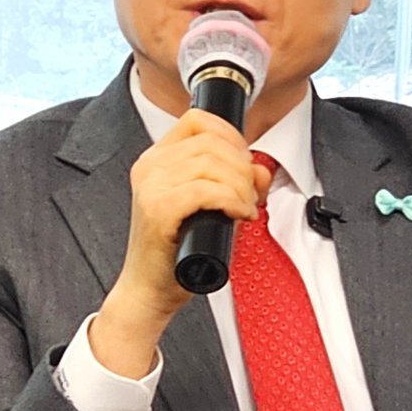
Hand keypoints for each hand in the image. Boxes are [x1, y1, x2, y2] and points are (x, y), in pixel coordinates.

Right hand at [90, 109, 270, 378]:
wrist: (150, 290)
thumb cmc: (177, 251)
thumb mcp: (214, 209)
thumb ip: (238, 184)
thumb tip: (261, 170)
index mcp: (157, 159)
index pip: (198, 120)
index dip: (231, 136)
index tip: (245, 162)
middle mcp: (150, 166)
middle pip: (211, 141)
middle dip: (242, 167)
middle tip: (249, 195)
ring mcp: (151, 186)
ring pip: (211, 163)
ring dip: (240, 186)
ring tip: (244, 209)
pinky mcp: (158, 209)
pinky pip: (206, 190)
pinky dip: (232, 200)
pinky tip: (238, 215)